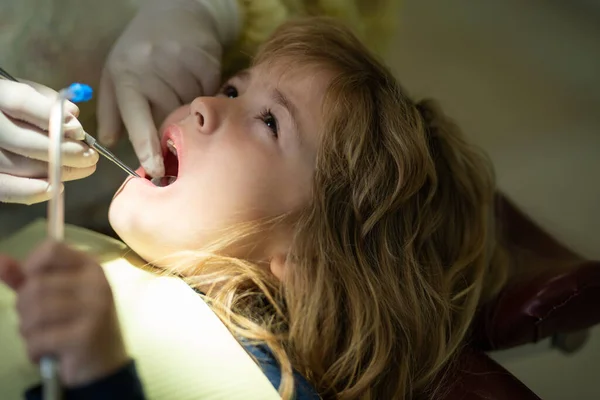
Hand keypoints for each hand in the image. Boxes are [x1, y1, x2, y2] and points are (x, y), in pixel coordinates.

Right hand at [0, 80, 98, 204]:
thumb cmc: (14, 106)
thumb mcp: (28, 91)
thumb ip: (47, 101)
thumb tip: (73, 115)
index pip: (20, 102)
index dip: (52, 118)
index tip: (80, 131)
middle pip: (21, 140)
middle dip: (62, 151)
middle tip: (90, 156)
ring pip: (16, 166)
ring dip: (55, 171)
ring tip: (83, 169)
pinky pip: (3, 188)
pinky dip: (29, 192)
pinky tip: (55, 188)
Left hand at [0, 241, 128, 387]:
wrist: (104, 360)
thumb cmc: (77, 323)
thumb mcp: (56, 296)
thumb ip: (28, 278)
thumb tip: (0, 261)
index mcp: (90, 267)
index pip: (51, 249)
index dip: (31, 266)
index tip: (32, 285)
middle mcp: (96, 283)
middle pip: (35, 285)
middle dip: (23, 309)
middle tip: (36, 323)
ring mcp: (94, 308)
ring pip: (34, 313)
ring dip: (27, 331)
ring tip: (40, 337)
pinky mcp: (86, 335)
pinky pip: (39, 339)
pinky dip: (33, 351)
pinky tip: (44, 353)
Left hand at [98, 0, 240, 176]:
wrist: (179, 13)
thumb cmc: (141, 51)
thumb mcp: (116, 74)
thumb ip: (111, 111)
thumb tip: (109, 142)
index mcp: (127, 77)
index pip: (137, 118)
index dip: (146, 146)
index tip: (156, 169)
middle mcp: (153, 70)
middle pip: (170, 119)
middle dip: (171, 127)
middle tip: (171, 120)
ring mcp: (182, 65)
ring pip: (191, 110)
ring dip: (189, 110)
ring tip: (180, 90)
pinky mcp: (206, 63)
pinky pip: (209, 97)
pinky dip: (204, 97)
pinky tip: (195, 81)